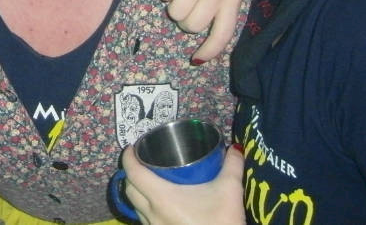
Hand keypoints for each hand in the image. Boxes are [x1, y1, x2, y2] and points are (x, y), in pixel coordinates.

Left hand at [122, 144, 247, 224]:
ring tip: (151, 181)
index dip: (129, 158)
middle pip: (129, 190)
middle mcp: (152, 213)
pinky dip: (146, 208)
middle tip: (143, 161)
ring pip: (135, 207)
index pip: (134, 174)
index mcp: (161, 197)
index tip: (131, 148)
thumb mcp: (230, 190)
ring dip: (138, 192)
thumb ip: (232, 165)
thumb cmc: (222, 221)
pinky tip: (160, 204)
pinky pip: (144, 219)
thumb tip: (235, 148)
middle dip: (132, 174)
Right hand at [157, 0, 248, 62]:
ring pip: (175, 12)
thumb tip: (201, 55)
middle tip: (188, 4)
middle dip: (185, 19)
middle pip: (191, 26)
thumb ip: (220, 16)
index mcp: (232, 0)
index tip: (196, 59)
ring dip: (174, 4)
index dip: (208, 52)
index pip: (221, 36)